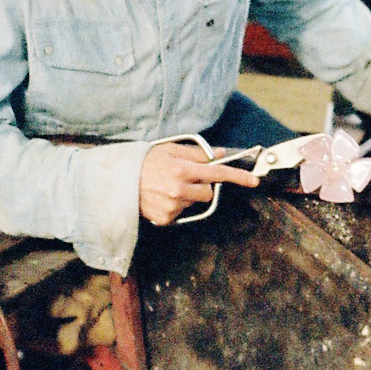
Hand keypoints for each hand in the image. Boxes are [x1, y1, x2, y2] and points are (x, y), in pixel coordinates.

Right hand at [138, 142, 259, 225]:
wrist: (116, 182)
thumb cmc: (143, 162)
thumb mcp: (169, 150)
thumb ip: (196, 153)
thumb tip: (220, 154)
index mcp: (181, 170)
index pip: (217, 174)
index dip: (238, 177)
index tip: (254, 181)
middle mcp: (178, 190)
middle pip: (208, 192)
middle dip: (201, 185)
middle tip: (184, 178)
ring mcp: (172, 207)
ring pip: (194, 203)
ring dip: (187, 195)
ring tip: (167, 187)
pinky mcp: (165, 219)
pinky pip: (181, 212)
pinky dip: (175, 205)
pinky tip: (161, 197)